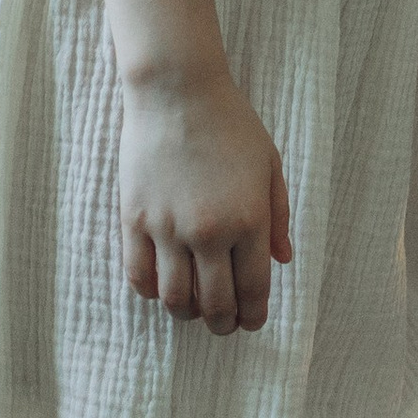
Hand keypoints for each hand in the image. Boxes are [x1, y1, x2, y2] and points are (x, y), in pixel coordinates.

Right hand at [118, 67, 293, 332]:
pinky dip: (152, 292)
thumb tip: (282, 260)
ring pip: (175, 299)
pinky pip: (139, 276)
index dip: (253, 314)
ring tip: (195, 309)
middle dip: (223, 324)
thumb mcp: (270, 166)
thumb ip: (278, 217)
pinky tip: (163, 288)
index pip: (252, 288)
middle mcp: (208, 232)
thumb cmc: (231, 124)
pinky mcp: (134, 220)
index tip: (252, 322)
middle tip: (226, 326)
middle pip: (215, 303)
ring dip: (188, 313)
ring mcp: (167, 229)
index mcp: (249, 219)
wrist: (177, 91)